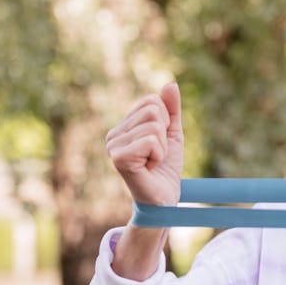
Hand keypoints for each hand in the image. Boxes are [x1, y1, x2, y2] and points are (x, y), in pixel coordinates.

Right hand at [106, 82, 183, 205]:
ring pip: (153, 125)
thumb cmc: (165, 169)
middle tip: (156, 155)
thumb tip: (171, 84)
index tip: (158, 144)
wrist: (163, 200)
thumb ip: (172, 109)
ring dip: (162, 147)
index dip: (165, 122)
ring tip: (152, 162)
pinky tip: (149, 168)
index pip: (152, 101)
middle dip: (164, 134)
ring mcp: (113, 147)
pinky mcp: (119, 158)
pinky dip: (158, 155)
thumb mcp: (172, 134)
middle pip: (153, 110)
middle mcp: (113, 135)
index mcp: (123, 127)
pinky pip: (150, 140)